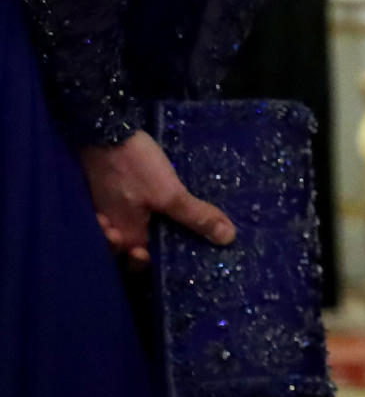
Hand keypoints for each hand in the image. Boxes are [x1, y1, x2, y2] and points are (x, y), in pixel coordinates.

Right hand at [80, 130, 235, 267]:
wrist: (104, 130)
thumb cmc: (135, 166)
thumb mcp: (169, 193)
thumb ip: (196, 217)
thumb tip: (228, 239)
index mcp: (124, 238)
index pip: (143, 265)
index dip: (163, 265)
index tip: (187, 252)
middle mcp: (111, 232)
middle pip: (135, 248)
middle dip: (154, 245)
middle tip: (178, 231)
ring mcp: (106, 212)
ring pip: (131, 228)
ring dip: (147, 227)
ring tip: (166, 216)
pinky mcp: (108, 193)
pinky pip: (125, 210)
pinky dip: (139, 211)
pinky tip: (152, 201)